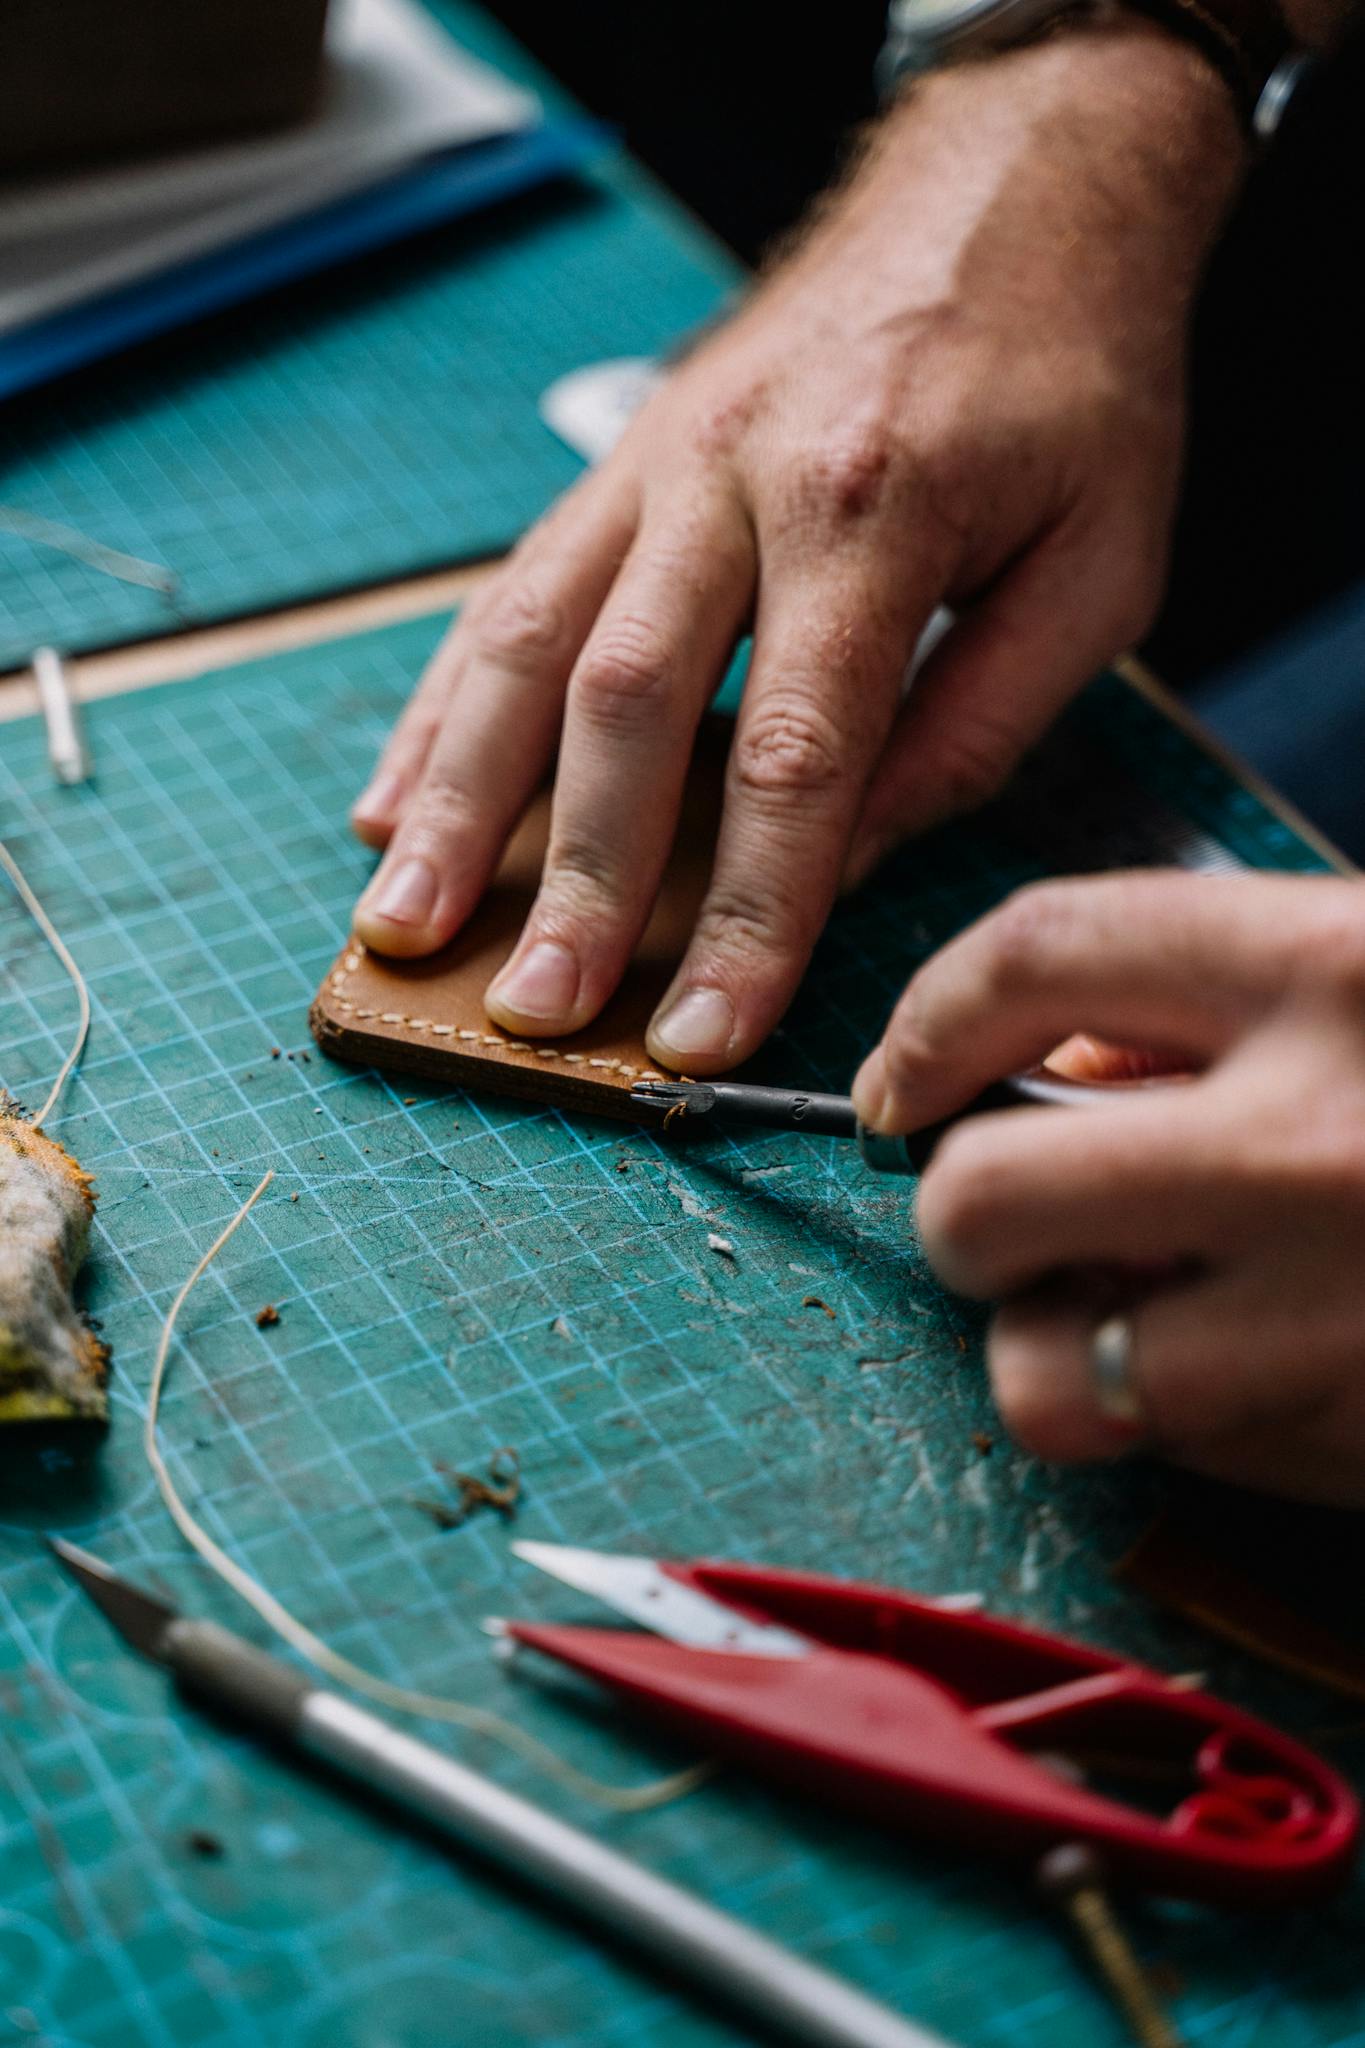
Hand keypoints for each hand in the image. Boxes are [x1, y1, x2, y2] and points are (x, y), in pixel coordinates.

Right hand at [350, 25, 1241, 1072]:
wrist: (1012, 184)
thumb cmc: (1073, 381)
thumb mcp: (1098, 562)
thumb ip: (975, 721)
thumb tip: (849, 855)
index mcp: (873, 508)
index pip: (795, 758)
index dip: (747, 914)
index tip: (703, 1037)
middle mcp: (735, 481)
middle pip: (628, 709)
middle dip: (577, 880)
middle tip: (537, 1012)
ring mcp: (653, 465)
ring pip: (526, 646)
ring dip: (457, 799)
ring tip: (404, 923)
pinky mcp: (614, 465)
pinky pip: (507, 593)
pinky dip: (440, 706)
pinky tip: (393, 800)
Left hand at [852, 873, 1364, 1506]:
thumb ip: (1226, 999)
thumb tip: (1045, 1074)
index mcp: (1341, 969)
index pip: (1036, 952)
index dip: (928, 1019)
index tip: (902, 1081)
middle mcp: (1321, 1144)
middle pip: (982, 1195)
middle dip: (963, 1214)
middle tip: (1012, 1213)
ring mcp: (1344, 1323)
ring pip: (1050, 1380)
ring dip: (1058, 1351)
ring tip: (1141, 1310)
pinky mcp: (1363, 1451)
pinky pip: (1185, 1462)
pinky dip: (1190, 1423)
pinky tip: (1274, 1367)